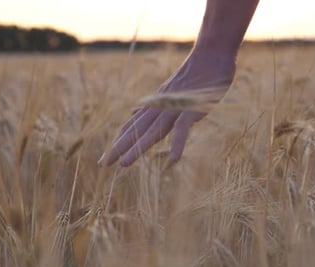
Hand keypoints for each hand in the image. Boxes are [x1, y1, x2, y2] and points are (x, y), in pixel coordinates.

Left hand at [98, 49, 235, 166]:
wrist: (212, 54)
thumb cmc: (195, 75)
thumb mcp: (170, 92)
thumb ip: (153, 105)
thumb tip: (134, 113)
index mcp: (155, 105)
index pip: (132, 126)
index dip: (119, 142)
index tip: (106, 158)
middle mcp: (160, 107)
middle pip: (136, 130)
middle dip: (119, 147)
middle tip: (102, 164)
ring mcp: (175, 107)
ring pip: (153, 130)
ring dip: (138, 147)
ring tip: (124, 164)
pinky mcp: (191, 108)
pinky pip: (183, 127)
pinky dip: (178, 142)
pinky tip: (174, 158)